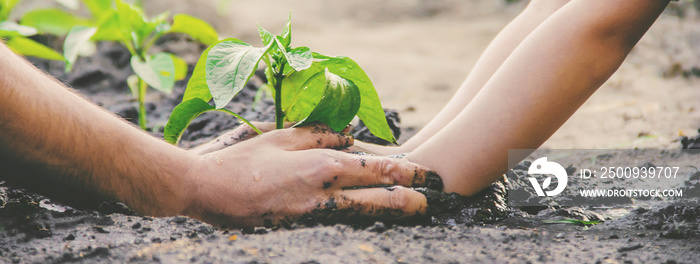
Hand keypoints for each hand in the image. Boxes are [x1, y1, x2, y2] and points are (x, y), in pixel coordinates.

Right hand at [179, 123, 441, 227]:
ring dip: (392, 214)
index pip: (378, 171)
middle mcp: (327, 195)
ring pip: (366, 217)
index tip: (429, 175)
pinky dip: (363, 221)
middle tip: (434, 202)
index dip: (408, 174)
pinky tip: (372, 220)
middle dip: (412, 201)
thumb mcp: (282, 136)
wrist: (206, 191)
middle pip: (381, 201)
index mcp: (324, 167)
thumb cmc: (242, 159)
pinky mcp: (303, 230)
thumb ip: (319, 136)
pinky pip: (342, 224)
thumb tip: (348, 137)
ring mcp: (316, 217)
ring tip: (415, 212)